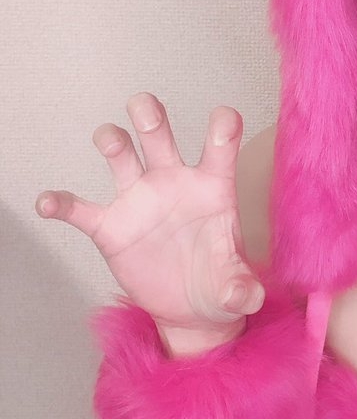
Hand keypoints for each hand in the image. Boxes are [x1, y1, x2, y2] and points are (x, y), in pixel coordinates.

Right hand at [35, 93, 264, 340]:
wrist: (189, 310)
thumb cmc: (218, 283)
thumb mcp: (236, 289)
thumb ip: (242, 289)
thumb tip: (246, 297)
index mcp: (212, 187)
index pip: (220, 146)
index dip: (223, 128)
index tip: (225, 119)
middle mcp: (173, 182)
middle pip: (158, 134)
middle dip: (150, 115)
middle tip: (144, 108)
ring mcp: (139, 201)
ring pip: (120, 155)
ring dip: (111, 140)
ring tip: (109, 141)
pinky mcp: (112, 228)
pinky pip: (79, 209)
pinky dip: (61, 204)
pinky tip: (48, 203)